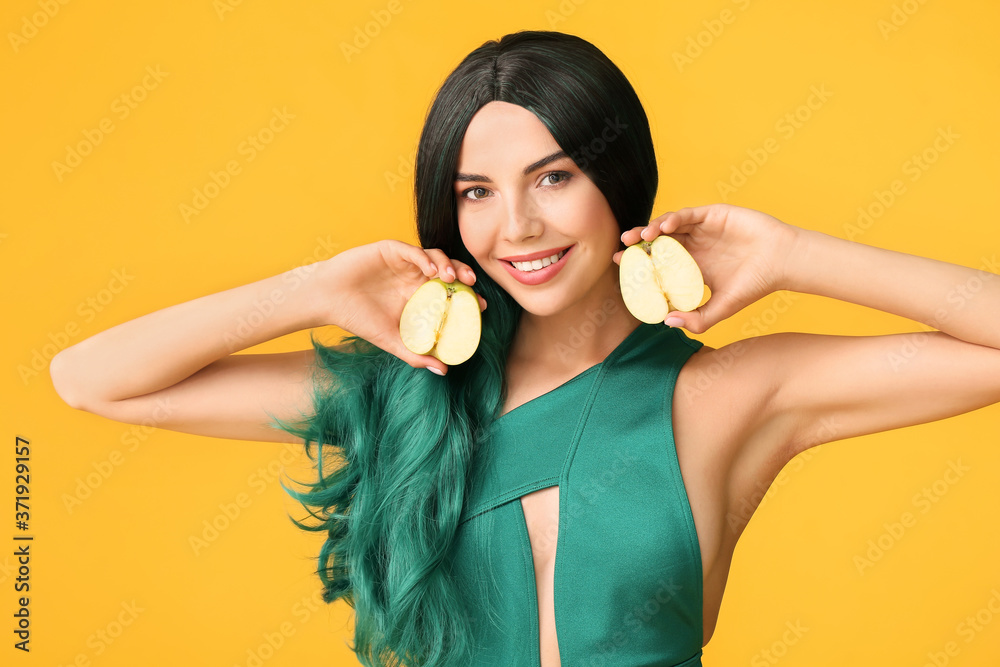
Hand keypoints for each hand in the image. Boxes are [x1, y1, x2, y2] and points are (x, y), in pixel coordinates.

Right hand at [318, 239, 486, 374]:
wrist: (328, 300)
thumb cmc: (358, 319)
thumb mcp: (391, 341)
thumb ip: (416, 354)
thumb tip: (444, 371)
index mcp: (419, 295)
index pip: (450, 293)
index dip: (466, 297)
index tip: (481, 306)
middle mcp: (415, 277)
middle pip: (448, 271)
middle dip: (464, 276)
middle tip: (473, 286)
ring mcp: (404, 262)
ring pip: (435, 257)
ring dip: (448, 265)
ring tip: (452, 278)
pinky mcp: (391, 250)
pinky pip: (413, 250)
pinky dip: (425, 258)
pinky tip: (431, 270)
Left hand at [613, 204, 799, 333]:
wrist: (782, 263)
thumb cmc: (755, 285)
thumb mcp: (722, 308)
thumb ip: (697, 318)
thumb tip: (666, 322)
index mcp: (693, 266)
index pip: (660, 265)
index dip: (642, 266)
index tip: (624, 271)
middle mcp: (694, 246)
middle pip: (659, 243)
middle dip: (639, 246)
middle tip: (622, 251)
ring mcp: (703, 229)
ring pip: (669, 227)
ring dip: (651, 230)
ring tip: (639, 238)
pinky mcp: (713, 215)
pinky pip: (687, 215)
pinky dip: (673, 218)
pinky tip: (662, 228)